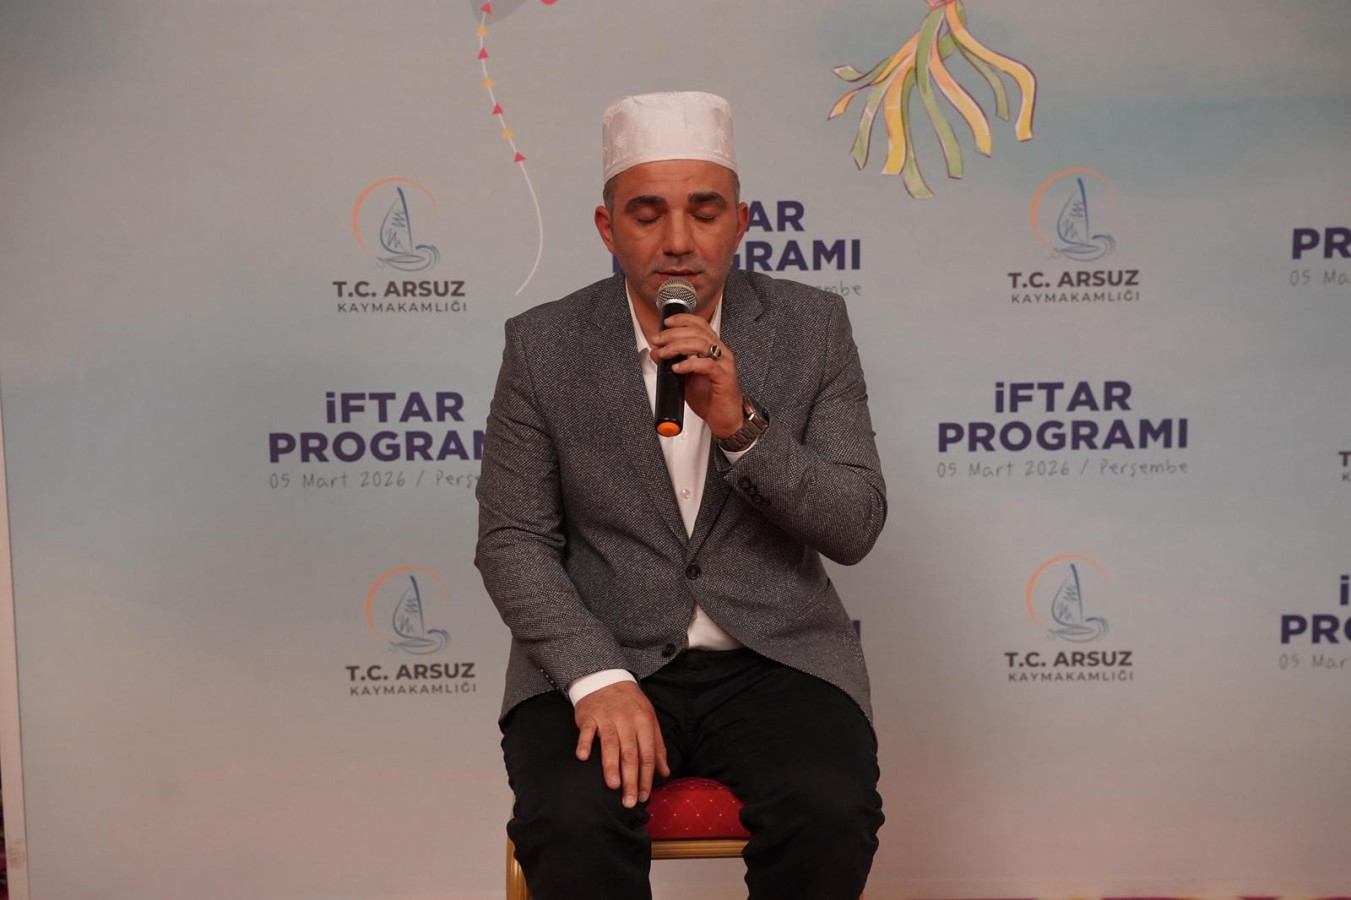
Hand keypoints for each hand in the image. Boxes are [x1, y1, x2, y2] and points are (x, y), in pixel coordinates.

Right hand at [574, 681, 670, 807]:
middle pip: (630, 754)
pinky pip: (587, 731)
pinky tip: (584, 758)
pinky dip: (585, 743)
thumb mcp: (648, 720)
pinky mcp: (589, 716)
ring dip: (611, 766)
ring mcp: (607, 718)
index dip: (646, 777)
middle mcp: (627, 721)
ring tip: (613, 785)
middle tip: (629, 801)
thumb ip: (657, 747)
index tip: (643, 796)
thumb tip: (664, 773)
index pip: (647, 754)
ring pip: (611, 745)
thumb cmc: (630, 704)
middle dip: (631, 779)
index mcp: (644, 723)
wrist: (606, 678)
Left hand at [650, 313, 742, 438]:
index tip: (666, 323)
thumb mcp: (685, 379)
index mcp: (713, 349)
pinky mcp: (724, 378)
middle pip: (697, 332)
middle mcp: (720, 353)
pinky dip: (689, 364)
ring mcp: (724, 364)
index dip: (682, 320)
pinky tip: (678, 368)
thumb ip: (673, 363)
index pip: (700, 324)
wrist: (725, 420)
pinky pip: (707, 365)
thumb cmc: (710, 399)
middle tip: (658, 341)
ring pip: (701, 344)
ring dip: (678, 346)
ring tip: (665, 354)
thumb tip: (656, 352)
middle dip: (673, 334)